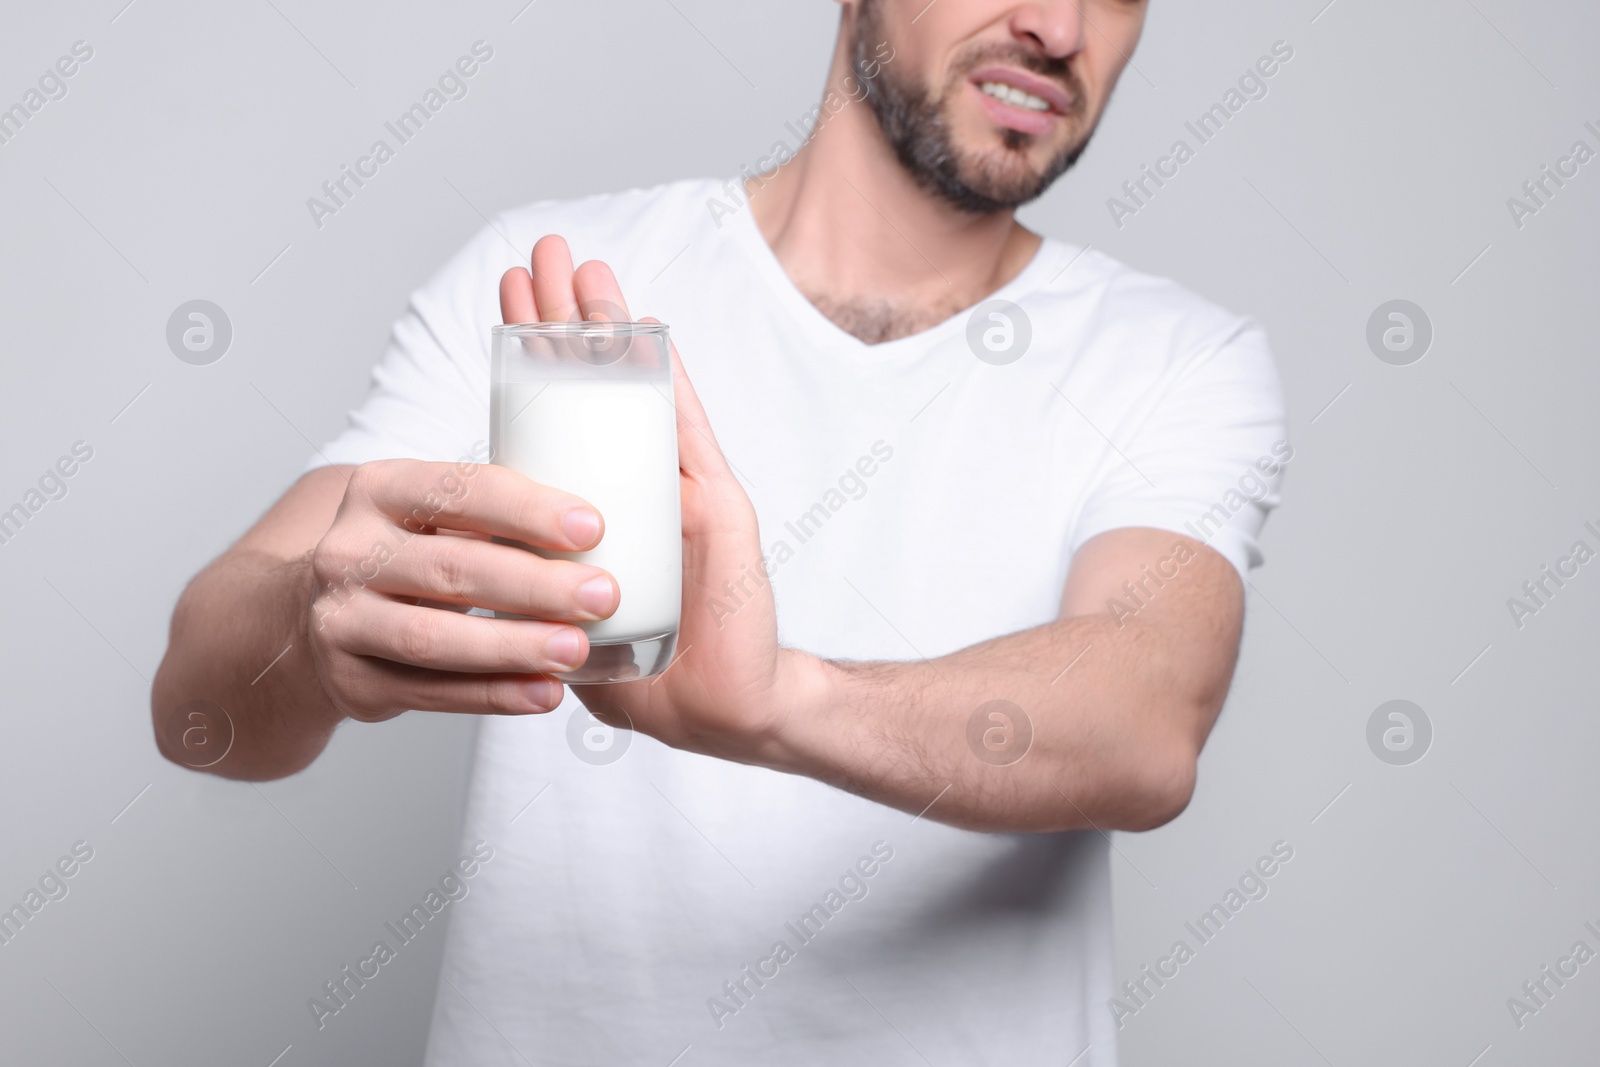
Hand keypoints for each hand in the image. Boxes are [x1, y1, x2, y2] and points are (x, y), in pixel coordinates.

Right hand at [304, 457, 617, 721]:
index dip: (527, 510)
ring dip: (514, 647)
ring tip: (577, 650)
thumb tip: (616, 510)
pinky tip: (544, 693)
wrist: (327, 614)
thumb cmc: (413, 553)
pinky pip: (431, 693)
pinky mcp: (352, 681)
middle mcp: (349, 551)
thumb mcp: (435, 513)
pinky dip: (494, 695)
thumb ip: (499, 509)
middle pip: (451, 569)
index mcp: (380, 490)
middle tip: (604, 595)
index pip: (458, 491)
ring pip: (434, 638)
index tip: (593, 528)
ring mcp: (340, 620)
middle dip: (535, 585)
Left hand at [501, 236, 818, 761]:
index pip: (556, 418)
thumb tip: (470, 557)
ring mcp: (681, 488)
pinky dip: (662, 377)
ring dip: (610, 327)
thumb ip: (529, 589)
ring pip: (638, 392)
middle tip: (544, 254)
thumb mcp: (564, 624)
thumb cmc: (649, 677)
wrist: (722, 710)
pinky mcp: (715, 504)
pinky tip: (645, 328)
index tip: (507, 302)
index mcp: (600, 509)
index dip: (532, 358)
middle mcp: (640, 485)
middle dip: (566, 317)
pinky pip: (684, 431)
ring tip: (584, 267)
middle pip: (596, 386)